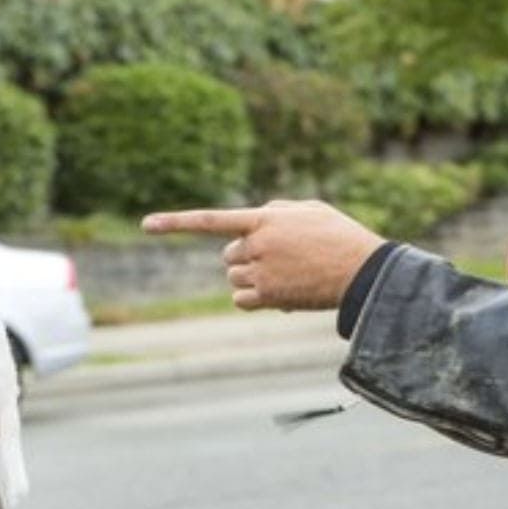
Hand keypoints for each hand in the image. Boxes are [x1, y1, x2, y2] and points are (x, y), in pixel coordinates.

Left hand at [141, 200, 385, 310]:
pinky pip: (241, 300)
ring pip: (234, 278)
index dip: (175, 222)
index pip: (211, 219)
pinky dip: (254, 298)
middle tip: (280, 260)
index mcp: (264, 218)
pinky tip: (280, 292)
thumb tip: (256, 216)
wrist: (362, 271)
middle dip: (247, 258)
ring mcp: (261, 272)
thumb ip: (277, 209)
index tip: (145, 226)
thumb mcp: (310, 210)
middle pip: (228, 255)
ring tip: (287, 275)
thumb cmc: (340, 237)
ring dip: (252, 278)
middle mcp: (256, 244)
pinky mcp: (268, 296)